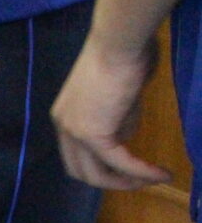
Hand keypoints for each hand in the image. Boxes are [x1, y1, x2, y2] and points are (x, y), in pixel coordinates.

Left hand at [51, 40, 171, 189]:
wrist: (121, 39)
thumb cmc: (126, 53)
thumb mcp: (120, 93)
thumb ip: (119, 117)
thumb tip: (124, 135)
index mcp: (65, 115)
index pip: (75, 155)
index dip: (99, 166)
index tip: (125, 168)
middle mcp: (63, 127)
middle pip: (80, 171)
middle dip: (110, 181)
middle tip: (138, 182)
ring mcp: (74, 132)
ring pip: (97, 173)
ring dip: (126, 181)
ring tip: (153, 179)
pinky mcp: (93, 134)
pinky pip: (118, 162)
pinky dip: (140, 171)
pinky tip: (160, 175)